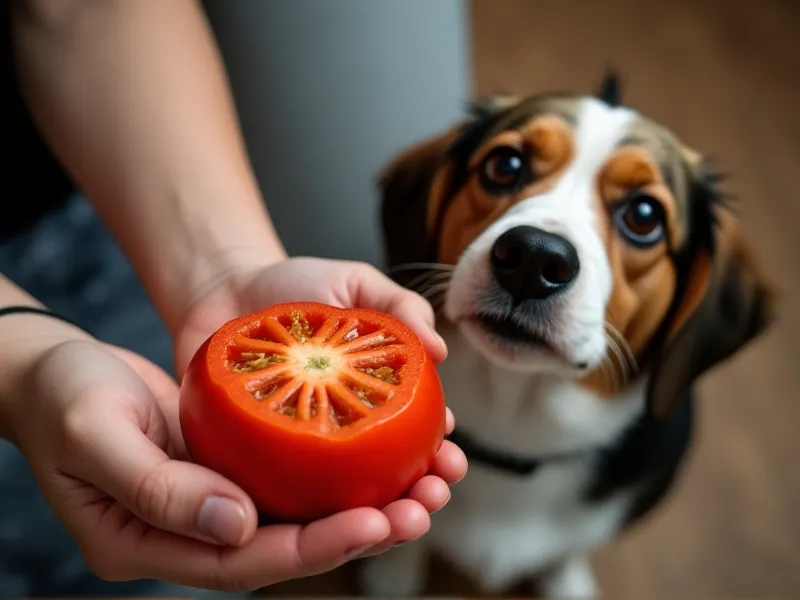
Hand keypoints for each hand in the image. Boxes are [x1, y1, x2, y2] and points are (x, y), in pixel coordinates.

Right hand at [7, 338, 458, 591]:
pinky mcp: (227, 463)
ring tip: (423, 483)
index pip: (244, 561)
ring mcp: (212, 497)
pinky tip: (380, 450)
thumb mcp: (97, 437)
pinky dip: (334, 465)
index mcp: (151, 543)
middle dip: (357, 530)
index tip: (373, 522)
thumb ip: (158, 490)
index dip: (312, 549)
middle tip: (420, 507)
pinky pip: (289, 472)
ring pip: (296, 511)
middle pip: (285, 544)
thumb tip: (238, 527)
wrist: (54, 372)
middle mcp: (191, 530)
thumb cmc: (63, 400)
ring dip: (360, 500)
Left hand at [174, 257, 466, 549]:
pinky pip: (281, 499)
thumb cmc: (293, 287)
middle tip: (428, 502)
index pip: (419, 440)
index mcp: (377, 401)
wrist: (223, 290)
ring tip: (389, 524)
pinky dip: (303, 516)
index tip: (450, 461)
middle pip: (390, 484)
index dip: (441, 457)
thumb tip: (439, 348)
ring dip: (375, 523)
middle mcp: (345, 438)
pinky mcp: (255, 468)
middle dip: (418, 501)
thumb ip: (400, 307)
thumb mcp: (355, 284)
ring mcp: (300, 458)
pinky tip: (320, 521)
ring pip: (344, 505)